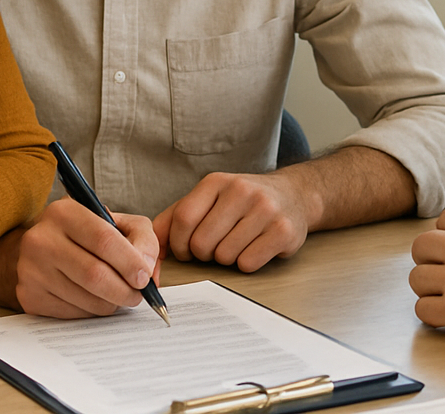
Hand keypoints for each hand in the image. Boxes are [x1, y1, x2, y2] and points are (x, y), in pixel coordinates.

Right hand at [9, 199, 160, 318]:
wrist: (40, 250)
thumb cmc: (85, 236)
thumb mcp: (115, 222)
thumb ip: (141, 237)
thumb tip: (147, 269)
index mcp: (64, 212)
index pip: (104, 240)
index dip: (130, 262)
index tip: (144, 277)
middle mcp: (41, 239)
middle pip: (94, 274)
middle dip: (124, 290)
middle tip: (137, 295)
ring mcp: (31, 270)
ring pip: (86, 298)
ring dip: (111, 303)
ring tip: (117, 295)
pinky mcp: (29, 296)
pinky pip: (73, 313)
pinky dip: (92, 311)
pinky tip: (94, 299)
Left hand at [153, 172, 309, 271]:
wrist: (293, 195)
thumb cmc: (242, 202)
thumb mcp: (209, 198)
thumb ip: (175, 217)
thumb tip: (151, 244)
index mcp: (217, 182)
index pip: (183, 218)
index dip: (178, 243)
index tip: (185, 249)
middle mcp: (242, 190)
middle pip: (202, 242)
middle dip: (202, 255)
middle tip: (213, 249)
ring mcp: (265, 210)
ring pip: (225, 256)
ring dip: (226, 259)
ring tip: (236, 244)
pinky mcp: (283, 231)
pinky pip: (248, 263)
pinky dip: (246, 263)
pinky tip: (254, 248)